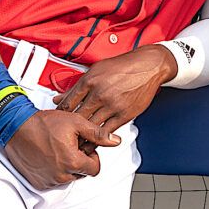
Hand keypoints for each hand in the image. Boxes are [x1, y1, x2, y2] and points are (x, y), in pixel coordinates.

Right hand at [4, 110, 119, 189]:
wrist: (16, 127)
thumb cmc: (43, 124)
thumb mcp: (76, 122)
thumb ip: (98, 133)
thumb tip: (115, 140)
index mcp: (72, 162)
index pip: (95, 169)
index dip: (93, 156)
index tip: (86, 146)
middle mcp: (60, 175)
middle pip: (82, 173)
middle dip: (80, 159)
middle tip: (71, 144)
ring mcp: (48, 180)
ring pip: (68, 176)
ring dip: (67, 164)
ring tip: (59, 147)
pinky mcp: (38, 181)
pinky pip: (53, 179)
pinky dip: (54, 169)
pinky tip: (50, 154)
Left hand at [53, 45, 174, 132]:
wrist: (149, 66)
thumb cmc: (124, 66)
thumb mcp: (96, 70)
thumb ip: (77, 86)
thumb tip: (59, 97)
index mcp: (89, 81)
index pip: (67, 104)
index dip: (60, 116)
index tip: (60, 121)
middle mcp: (99, 93)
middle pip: (77, 118)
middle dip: (70, 129)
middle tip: (65, 136)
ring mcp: (112, 105)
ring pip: (91, 127)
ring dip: (83, 137)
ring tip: (76, 143)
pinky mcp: (124, 114)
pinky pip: (107, 131)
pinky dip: (99, 138)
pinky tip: (95, 141)